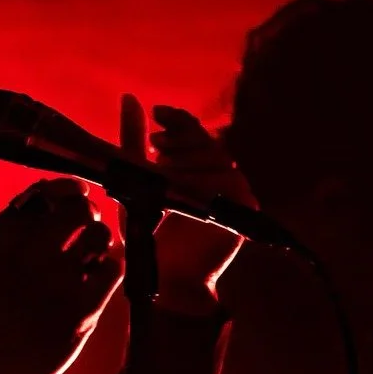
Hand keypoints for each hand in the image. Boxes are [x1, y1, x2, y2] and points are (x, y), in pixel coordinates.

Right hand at [0, 178, 122, 373]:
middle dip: (85, 211)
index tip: (68, 195)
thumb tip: (46, 195)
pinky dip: (108, 269)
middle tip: (84, 224)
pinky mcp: (82, 310)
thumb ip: (6, 231)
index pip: (41, 194)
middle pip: (76, 207)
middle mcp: (27, 256)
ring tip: (90, 255)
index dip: (60, 190)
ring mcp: (57, 283)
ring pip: (100, 234)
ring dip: (99, 240)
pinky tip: (95, 280)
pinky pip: (113, 267)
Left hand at [130, 98, 255, 312]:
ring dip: (191, 161)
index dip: (177, 118)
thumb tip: (129, 98)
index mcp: (190, 163)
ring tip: (165, 170)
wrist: (164, 276)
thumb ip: (132, 141)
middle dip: (181, 140)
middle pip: (207, 141)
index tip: (156, 113)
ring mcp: (231, 191)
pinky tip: (188, 190)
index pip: (191, 129)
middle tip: (155, 147)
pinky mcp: (243, 211)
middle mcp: (214, 173)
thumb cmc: (148, 232)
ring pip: (220, 160)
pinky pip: (233, 186)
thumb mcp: (133, 181)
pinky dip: (210, 184)